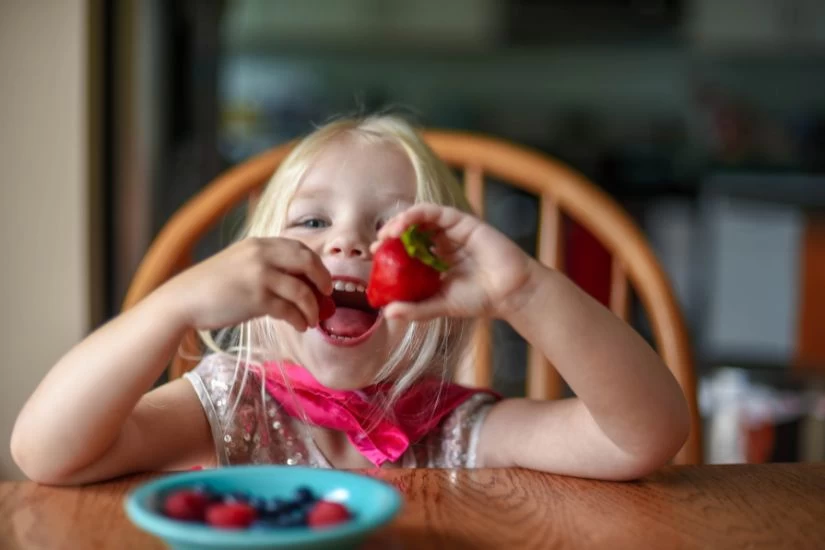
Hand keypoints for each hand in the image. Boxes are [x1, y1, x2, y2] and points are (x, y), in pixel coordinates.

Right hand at [160, 237, 331, 331]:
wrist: (184, 300)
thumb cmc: (213, 287)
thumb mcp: (241, 264)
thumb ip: (268, 266)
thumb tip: (301, 283)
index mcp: (259, 243)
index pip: (300, 248)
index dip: (317, 265)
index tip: (323, 280)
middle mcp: (262, 254)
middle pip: (308, 262)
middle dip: (323, 281)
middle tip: (327, 296)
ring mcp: (259, 275)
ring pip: (302, 290)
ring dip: (313, 308)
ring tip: (313, 319)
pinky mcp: (256, 298)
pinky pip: (289, 309)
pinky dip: (300, 319)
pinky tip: (300, 325)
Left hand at [372, 204, 534, 320]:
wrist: (510, 292)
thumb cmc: (479, 299)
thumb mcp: (440, 305)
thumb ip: (415, 309)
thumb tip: (387, 313)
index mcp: (436, 261)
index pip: (407, 251)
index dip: (389, 252)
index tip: (373, 258)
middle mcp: (442, 243)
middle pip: (410, 232)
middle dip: (390, 236)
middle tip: (375, 246)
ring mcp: (451, 231)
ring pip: (419, 218)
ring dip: (399, 223)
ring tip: (387, 234)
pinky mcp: (461, 221)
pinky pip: (433, 212)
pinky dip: (414, 215)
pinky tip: (402, 226)